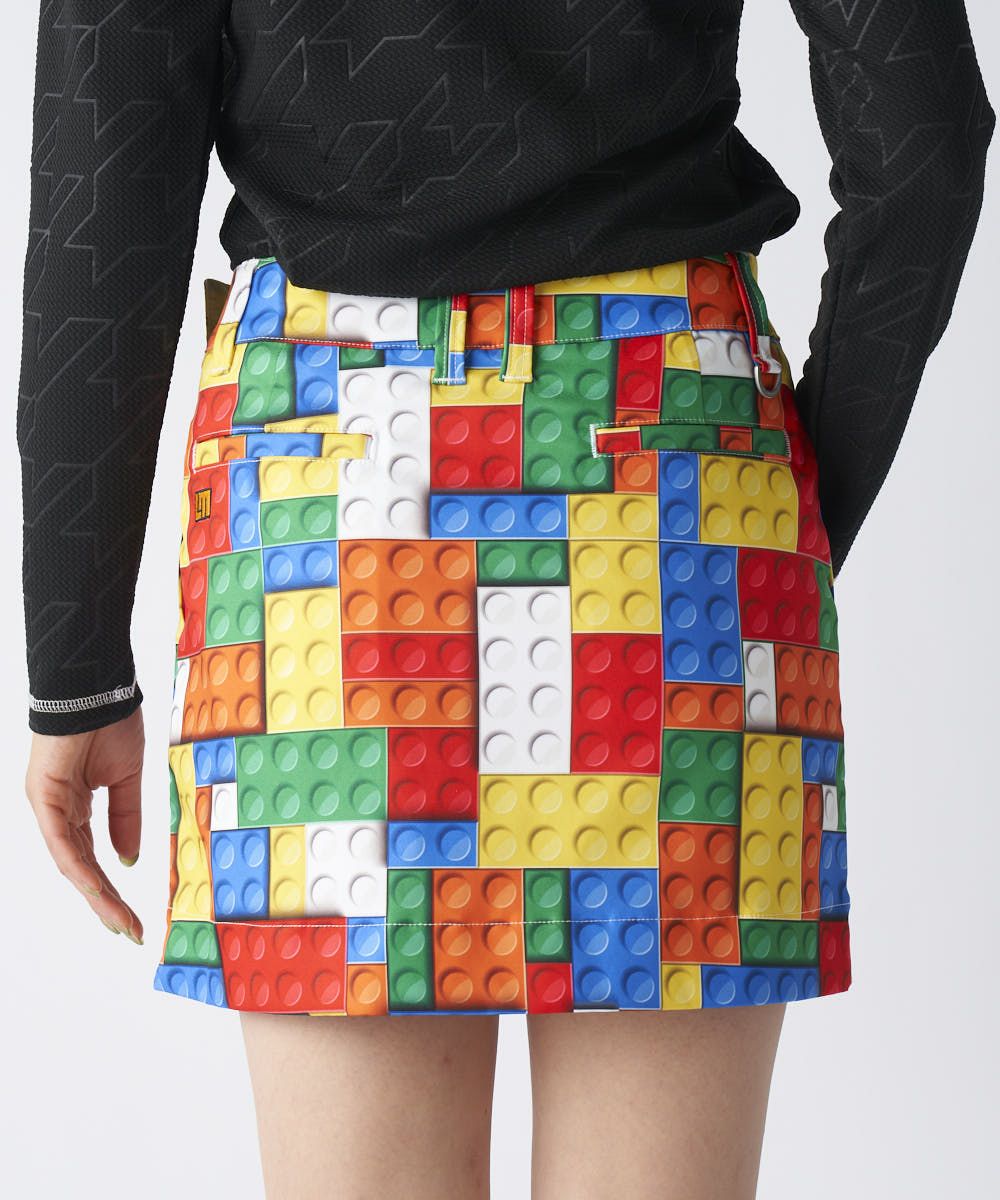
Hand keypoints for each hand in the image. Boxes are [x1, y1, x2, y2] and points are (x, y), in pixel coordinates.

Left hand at [25, 707, 144, 942]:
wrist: (94, 689)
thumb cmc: (110, 721)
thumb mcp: (127, 779)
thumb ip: (127, 819)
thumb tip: (128, 861)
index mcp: (76, 805)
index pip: (93, 857)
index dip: (112, 888)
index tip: (133, 915)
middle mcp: (58, 811)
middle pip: (81, 867)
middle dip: (106, 902)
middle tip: (130, 930)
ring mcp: (48, 806)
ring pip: (71, 861)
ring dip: (96, 894)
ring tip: (120, 920)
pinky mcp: (44, 797)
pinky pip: (63, 842)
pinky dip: (81, 867)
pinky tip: (99, 889)